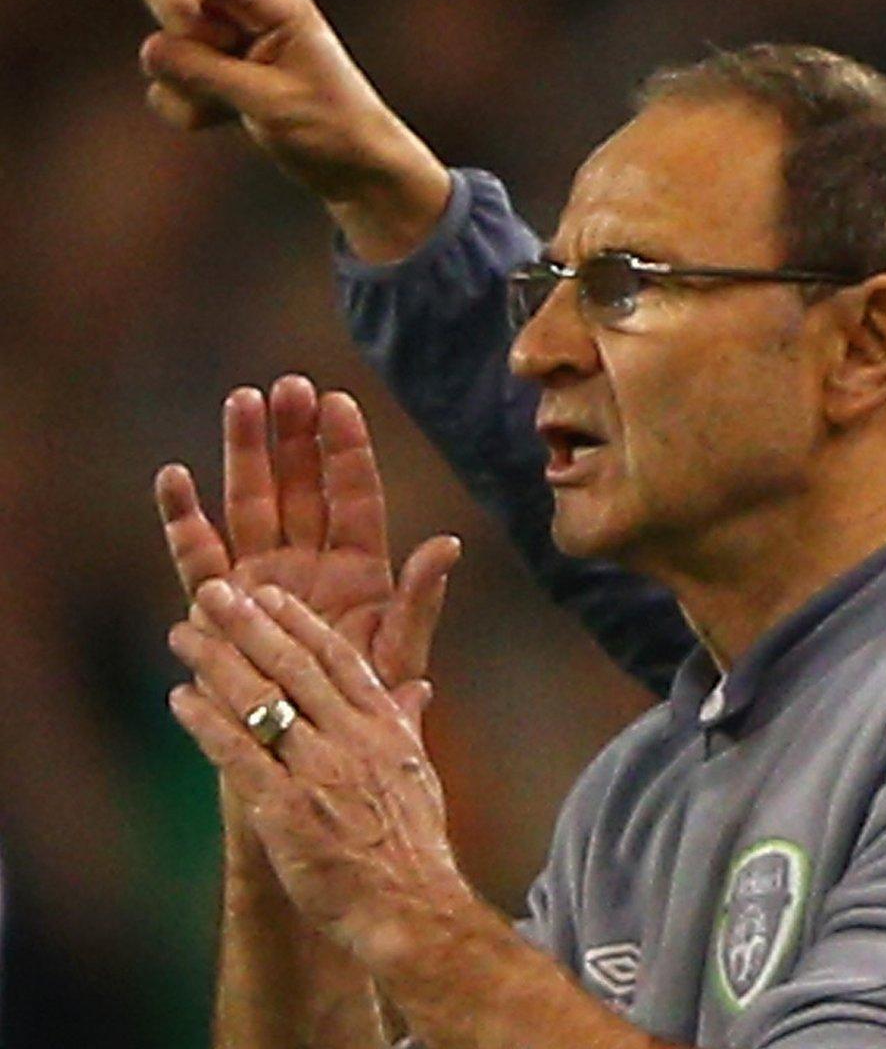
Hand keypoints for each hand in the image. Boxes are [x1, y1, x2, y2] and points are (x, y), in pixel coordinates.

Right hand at [121, 0, 451, 260]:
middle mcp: (246, 11)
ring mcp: (226, 41)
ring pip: (164, 45)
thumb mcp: (269, 102)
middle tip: (232, 65)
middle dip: (183, 37)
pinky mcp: (212, 72)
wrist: (353, 169)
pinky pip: (167, 83)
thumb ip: (206, 72)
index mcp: (276, 4)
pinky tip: (229, 119)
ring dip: (189, 84)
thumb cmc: (330, 129)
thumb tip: (151, 49)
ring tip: (244, 104)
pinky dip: (189, 108)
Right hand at [156, 375, 459, 713]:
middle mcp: (308, 565)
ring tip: (242, 403)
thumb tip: (447, 545)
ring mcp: (262, 581)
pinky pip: (199, 558)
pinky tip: (175, 479)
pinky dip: (183, 520)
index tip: (339, 401)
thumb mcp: (398, 659)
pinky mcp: (221, 609)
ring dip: (244, 456)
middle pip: (300, 488)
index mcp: (359, 571)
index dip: (346, 451)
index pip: (355, 497)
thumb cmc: (365, 714)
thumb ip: (418, 603)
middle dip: (294, 437)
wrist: (311, 761)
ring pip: (250, 505)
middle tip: (287, 386)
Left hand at [169, 581, 471, 962]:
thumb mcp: (420, 774)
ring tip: (183, 636)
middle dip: (248, 625)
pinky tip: (181, 699)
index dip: (299, 622)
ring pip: (260, 701)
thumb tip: (417, 691)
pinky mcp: (284, 809)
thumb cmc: (414, 847)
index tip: (269, 595)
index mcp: (385, 727)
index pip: (338, 659)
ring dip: (215, 663)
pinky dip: (207, 722)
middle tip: (213, 593)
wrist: (409, 906)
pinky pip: (238, 754)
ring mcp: (317, 772)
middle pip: (292, 666)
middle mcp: (351, 739)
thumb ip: (407, 726)